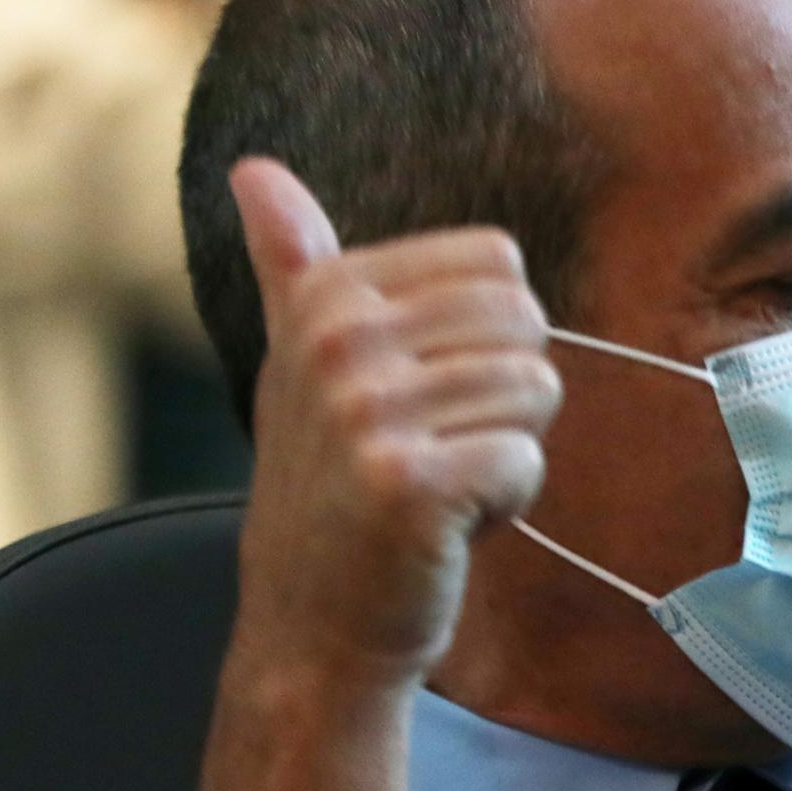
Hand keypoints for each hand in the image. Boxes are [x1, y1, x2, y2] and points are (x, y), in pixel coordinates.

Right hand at [227, 158, 560, 693]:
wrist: (312, 623)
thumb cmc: (331, 486)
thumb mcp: (299, 363)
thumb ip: (293, 266)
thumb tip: (254, 167)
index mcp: (327, 297)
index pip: (500, 264)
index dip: (488, 338)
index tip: (424, 392)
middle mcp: (338, 341)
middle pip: (527, 322)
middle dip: (507, 396)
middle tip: (437, 447)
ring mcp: (367, 410)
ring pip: (536, 390)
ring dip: (507, 451)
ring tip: (438, 486)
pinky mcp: (406, 482)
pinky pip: (526, 459)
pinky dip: (506, 504)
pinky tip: (445, 527)